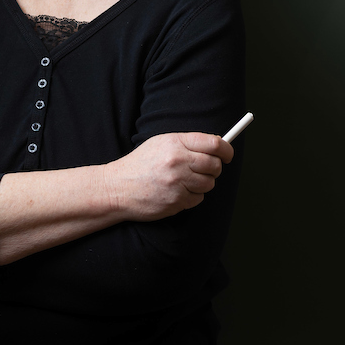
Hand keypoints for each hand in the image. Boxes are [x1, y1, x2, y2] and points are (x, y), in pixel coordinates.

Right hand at [104, 132, 233, 220]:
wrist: (117, 188)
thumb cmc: (140, 165)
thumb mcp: (161, 143)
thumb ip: (187, 143)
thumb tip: (217, 146)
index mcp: (175, 143)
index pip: (214, 144)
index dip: (227, 150)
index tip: (228, 154)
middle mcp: (178, 161)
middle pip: (215, 165)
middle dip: (214, 168)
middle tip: (205, 170)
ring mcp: (177, 182)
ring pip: (209, 183)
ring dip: (202, 184)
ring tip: (185, 181)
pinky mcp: (176, 201)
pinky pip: (198, 199)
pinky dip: (192, 197)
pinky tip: (176, 192)